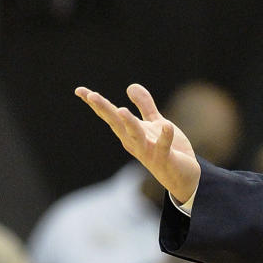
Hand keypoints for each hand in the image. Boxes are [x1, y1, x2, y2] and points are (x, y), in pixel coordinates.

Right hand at [74, 83, 200, 203]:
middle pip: (117, 124)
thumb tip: (130, 86)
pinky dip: (165, 136)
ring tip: (121, 110)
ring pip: (136, 136)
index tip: (80, 90)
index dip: (96, 103)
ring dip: (129, 124)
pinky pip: (164, 146)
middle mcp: (134, 142)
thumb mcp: (154, 123)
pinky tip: (167, 125)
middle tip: (91, 95)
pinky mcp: (165, 157)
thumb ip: (144, 105)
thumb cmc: (166, 149)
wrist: (183, 176)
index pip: (111, 116)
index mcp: (129, 133)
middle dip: (105, 110)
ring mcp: (149, 151)